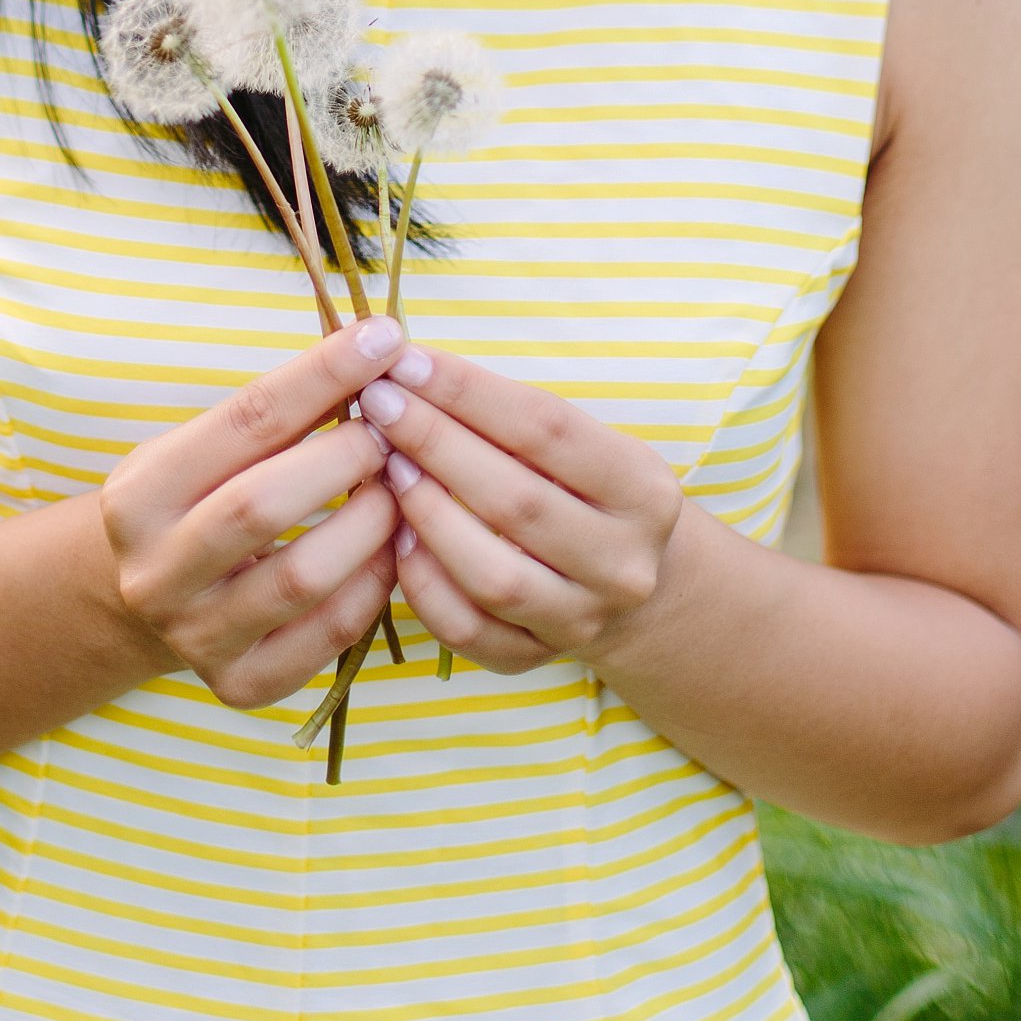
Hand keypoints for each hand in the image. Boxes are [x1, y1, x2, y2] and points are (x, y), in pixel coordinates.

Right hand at [97, 318, 412, 708]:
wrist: (149, 600)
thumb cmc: (196, 501)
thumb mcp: (203, 451)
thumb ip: (273, 418)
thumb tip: (373, 353)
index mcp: (136, 495)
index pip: (242, 421)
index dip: (321, 376)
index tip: (383, 339)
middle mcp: (153, 570)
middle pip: (262, 505)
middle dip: (343, 460)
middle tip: (390, 434)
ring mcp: (193, 635)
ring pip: (302, 578)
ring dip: (369, 526)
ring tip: (399, 494)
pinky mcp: (239, 685)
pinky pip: (326, 637)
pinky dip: (371, 589)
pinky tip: (390, 554)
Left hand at [362, 345, 685, 672]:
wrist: (629, 583)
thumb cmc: (578, 487)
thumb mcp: (576, 443)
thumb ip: (505, 411)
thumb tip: (406, 368)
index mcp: (643, 489)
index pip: (546, 429)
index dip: (468, 391)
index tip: (403, 361)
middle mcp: (623, 563)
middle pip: (517, 502)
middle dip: (435, 444)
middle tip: (377, 405)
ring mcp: (582, 619)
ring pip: (494, 577)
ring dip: (429, 516)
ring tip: (385, 468)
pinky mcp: (536, 659)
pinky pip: (468, 631)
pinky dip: (424, 586)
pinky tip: (395, 538)